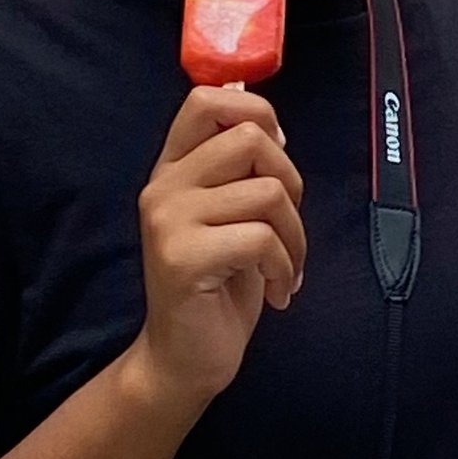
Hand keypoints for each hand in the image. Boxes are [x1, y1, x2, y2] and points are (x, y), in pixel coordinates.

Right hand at [135, 85, 305, 411]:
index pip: (206, 99)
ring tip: (284, 269)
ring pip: (267, 192)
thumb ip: (239, 172)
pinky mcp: (182, 256)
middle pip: (251, 138)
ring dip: (295, 237)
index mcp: (173, 168)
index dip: (257, 112)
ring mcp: (168, 220)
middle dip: (291, 182)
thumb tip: (272, 125)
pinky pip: (261, 238)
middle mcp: (163, 186)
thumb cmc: (219, 287)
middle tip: (287, 228)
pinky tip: (277, 292)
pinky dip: (285, 268)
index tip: (276, 156)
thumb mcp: (230, 216)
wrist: (184, 359)